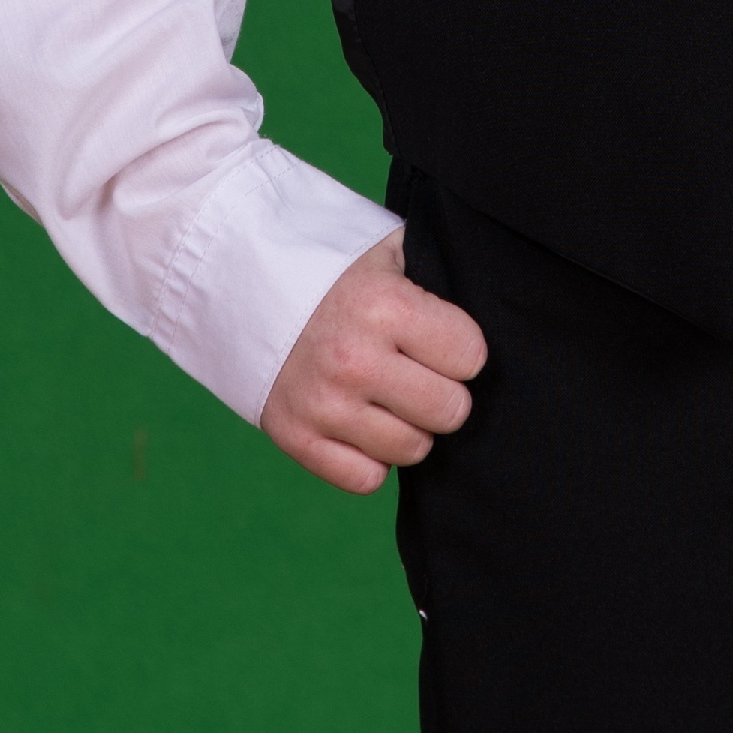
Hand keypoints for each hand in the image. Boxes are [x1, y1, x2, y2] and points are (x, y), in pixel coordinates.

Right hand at [261, 227, 487, 494]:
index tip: (439, 338)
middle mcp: (353, 360)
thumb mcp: (387, 252)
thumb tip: (494, 314)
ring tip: (385, 393)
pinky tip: (358, 421)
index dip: (461, 349)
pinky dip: (369, 457)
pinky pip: (366, 479)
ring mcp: (321, 404)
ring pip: (412, 450)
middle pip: (449, 411)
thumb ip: (436, 283)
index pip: (471, 357)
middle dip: (441, 392)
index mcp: (384, 306)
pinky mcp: (293, 437)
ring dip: (407, 426)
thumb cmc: (330, 266)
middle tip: (416, 371)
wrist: (237, 279)